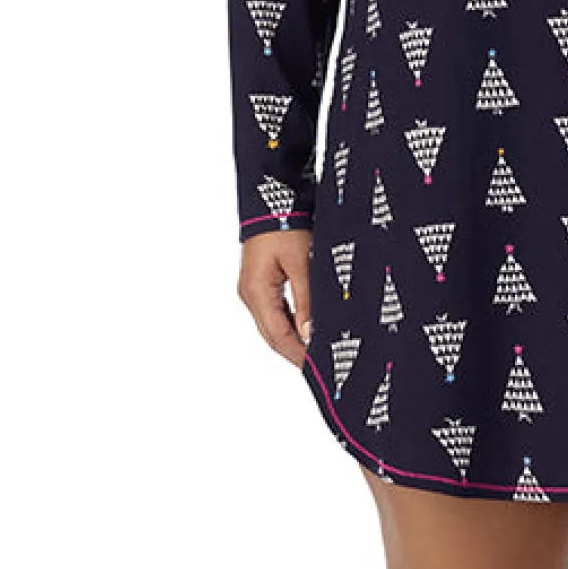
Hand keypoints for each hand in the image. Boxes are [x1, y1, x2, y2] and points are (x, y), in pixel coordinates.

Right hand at [238, 229, 313, 365]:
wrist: (270, 200)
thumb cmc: (285, 225)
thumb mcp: (302, 263)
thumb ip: (306, 300)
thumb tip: (310, 333)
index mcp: (257, 292)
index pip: (278, 336)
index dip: (297, 354)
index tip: (316, 368)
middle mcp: (250, 295)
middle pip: (272, 335)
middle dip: (294, 353)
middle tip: (318, 367)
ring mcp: (252, 290)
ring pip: (271, 325)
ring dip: (291, 340)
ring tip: (314, 353)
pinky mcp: (258, 283)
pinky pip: (273, 312)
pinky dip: (288, 324)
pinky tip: (304, 329)